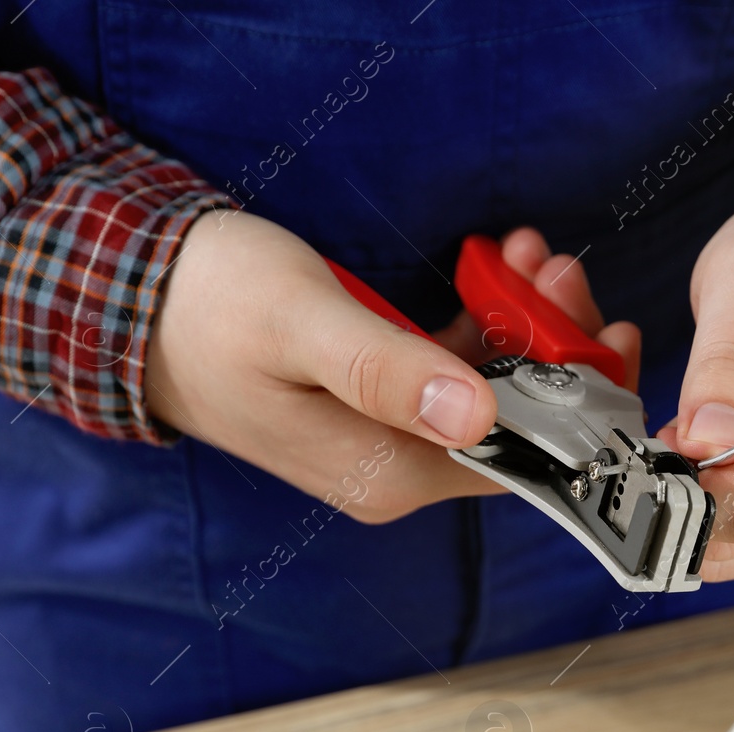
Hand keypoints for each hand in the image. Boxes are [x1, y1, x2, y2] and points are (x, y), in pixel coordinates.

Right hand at [147, 213, 638, 521]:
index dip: (575, 400)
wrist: (129, 296)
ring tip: (531, 253)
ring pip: (488, 389)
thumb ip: (386, 371)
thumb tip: (474, 411)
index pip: (520, 458)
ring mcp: (386, 437)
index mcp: (386, 474)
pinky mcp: (377, 401)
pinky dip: (481, 322)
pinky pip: (452, 370)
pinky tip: (494, 267)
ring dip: (521, 322)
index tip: (604, 331)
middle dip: (554, 347)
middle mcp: (394, 471)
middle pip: (514, 423)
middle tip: (562, 269)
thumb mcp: (303, 326)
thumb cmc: (210, 305)